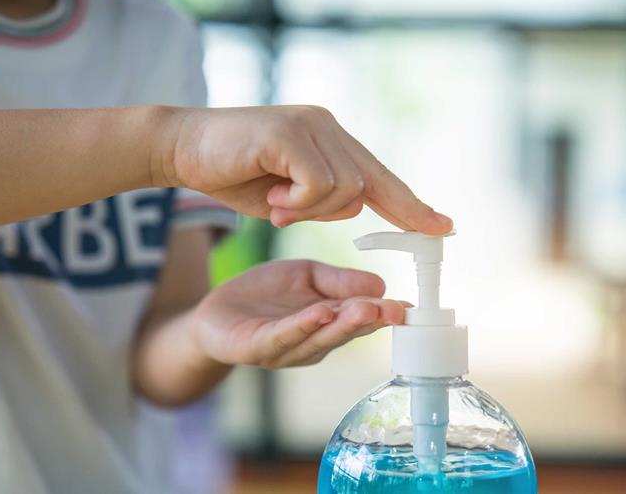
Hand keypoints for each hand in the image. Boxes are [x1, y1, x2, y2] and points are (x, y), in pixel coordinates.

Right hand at [160, 105, 452, 233]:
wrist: (181, 147)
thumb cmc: (231, 172)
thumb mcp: (286, 196)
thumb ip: (322, 201)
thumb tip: (354, 209)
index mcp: (330, 140)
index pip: (380, 177)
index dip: (410, 205)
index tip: (441, 228)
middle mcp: (328, 126)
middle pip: (368, 184)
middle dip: (335, 213)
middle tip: (283, 211)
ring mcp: (312, 126)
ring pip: (345, 189)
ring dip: (307, 209)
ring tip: (272, 201)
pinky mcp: (292, 133)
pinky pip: (319, 184)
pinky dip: (297, 201)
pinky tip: (270, 195)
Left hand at [189, 260, 406, 367]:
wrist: (215, 314)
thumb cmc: (266, 296)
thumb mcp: (307, 276)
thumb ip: (339, 281)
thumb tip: (380, 285)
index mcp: (331, 324)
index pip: (362, 318)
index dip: (386, 313)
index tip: (410, 307)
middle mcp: (314, 343)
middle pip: (346, 331)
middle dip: (372, 320)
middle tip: (396, 310)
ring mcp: (287, 349)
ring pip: (319, 337)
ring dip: (343, 324)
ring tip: (365, 310)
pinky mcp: (257, 347)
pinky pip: (283, 336)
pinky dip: (303, 326)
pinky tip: (320, 312)